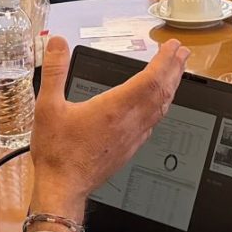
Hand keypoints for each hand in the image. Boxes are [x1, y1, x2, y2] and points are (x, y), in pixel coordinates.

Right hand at [27, 33, 186, 216]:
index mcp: (114, 108)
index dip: (165, 60)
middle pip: (162, 92)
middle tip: (183, 53)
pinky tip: (159, 106)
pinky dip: (162, 107)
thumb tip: (58, 44)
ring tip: (176, 73)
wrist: (63, 187)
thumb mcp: (48, 106)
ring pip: (162, 108)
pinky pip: (154, 123)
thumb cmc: (57, 152)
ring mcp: (133, 137)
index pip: (150, 79)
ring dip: (172, 87)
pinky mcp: (130, 149)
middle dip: (175, 69)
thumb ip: (54, 71)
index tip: (173, 46)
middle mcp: (129, 122)